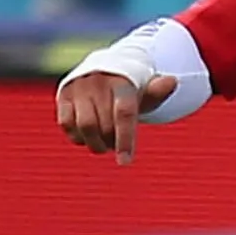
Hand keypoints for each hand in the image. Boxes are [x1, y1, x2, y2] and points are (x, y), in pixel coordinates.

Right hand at [55, 68, 176, 163]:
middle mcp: (98, 81)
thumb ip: (158, 91)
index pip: (124, 113)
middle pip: (105, 126)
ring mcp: (79, 87)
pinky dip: (77, 137)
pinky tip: (86, 136)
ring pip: (85, 127)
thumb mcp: (146, 91)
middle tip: (117, 144)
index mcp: (122, 81)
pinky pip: (66, 124)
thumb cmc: (129, 89)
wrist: (104, 71)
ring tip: (103, 144)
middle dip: (112, 142)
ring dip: (95, 144)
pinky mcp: (63, 94)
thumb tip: (172, 82)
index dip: (125, 140)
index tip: (125, 162)